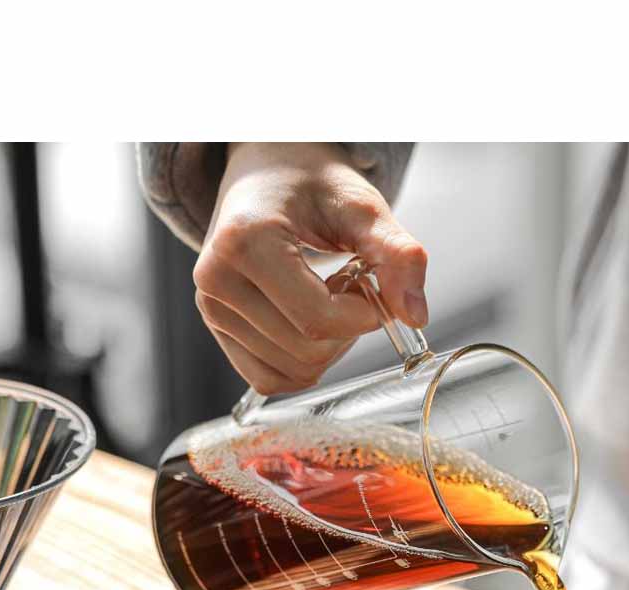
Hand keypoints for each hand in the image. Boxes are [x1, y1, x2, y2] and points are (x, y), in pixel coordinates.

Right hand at [193, 142, 427, 394]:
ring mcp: (212, 309)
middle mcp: (216, 280)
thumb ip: (395, 255)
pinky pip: (270, 379)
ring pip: (293, 371)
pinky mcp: (218, 330)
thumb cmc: (309, 182)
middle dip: (346, 330)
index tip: (371, 285)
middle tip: (348, 285)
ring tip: (325, 295)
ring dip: (328, 345)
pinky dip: (304, 364)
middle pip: (306, 351)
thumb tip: (416, 316)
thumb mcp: (360, 205)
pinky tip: (310, 322)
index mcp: (244, 241)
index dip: (363, 316)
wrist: (265, 172)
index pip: (317, 319)